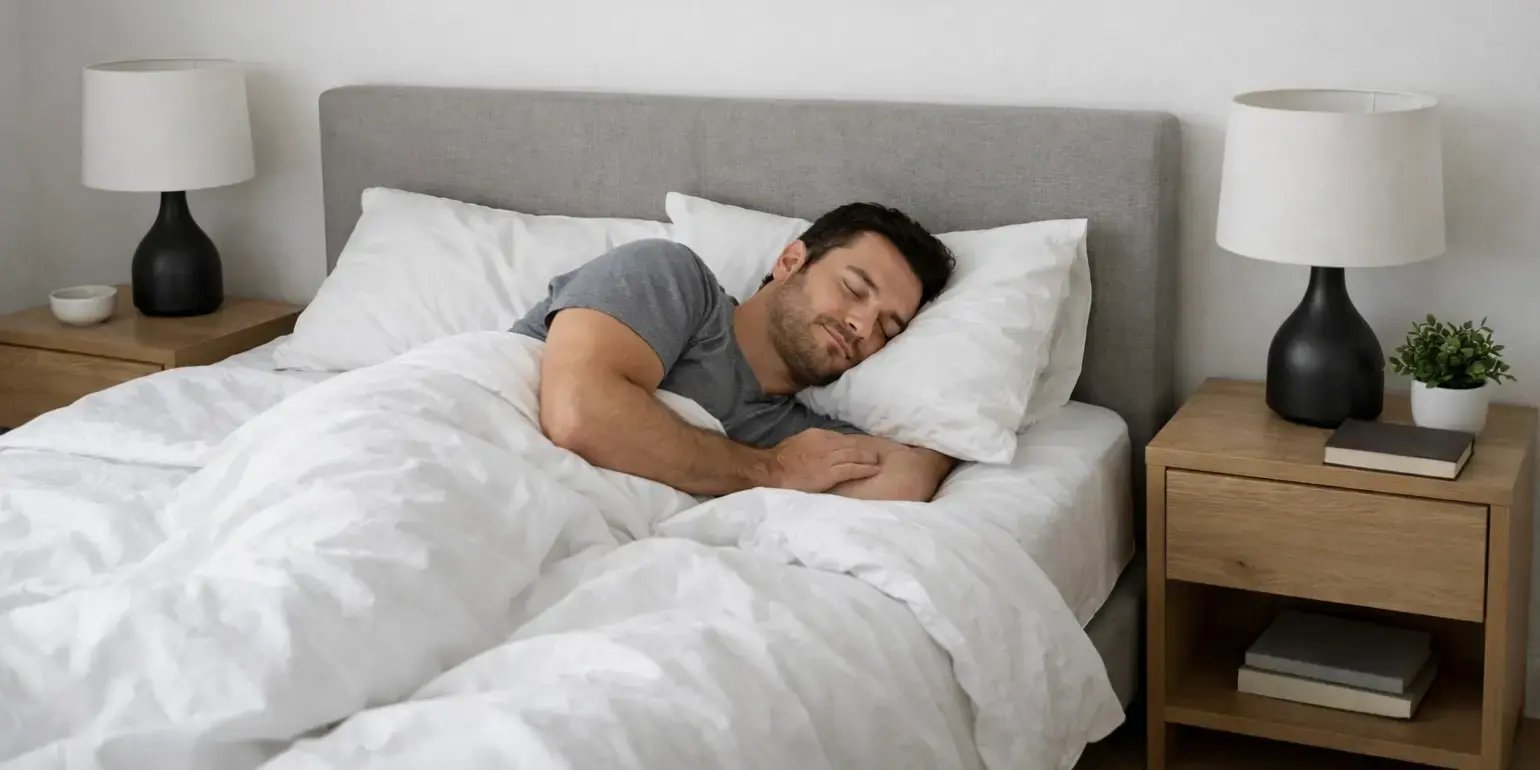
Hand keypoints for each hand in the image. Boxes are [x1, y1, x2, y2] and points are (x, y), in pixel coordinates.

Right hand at [761, 429, 881, 492]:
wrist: (772, 470)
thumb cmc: (780, 459)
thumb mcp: (797, 443)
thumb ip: (811, 444)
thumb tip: (818, 448)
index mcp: (817, 435)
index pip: (840, 437)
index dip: (853, 443)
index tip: (861, 447)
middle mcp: (826, 444)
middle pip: (851, 445)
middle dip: (865, 449)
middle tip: (877, 453)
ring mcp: (829, 458)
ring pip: (855, 455)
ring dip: (868, 459)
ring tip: (878, 461)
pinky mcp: (830, 472)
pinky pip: (852, 469)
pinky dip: (865, 469)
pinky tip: (873, 470)